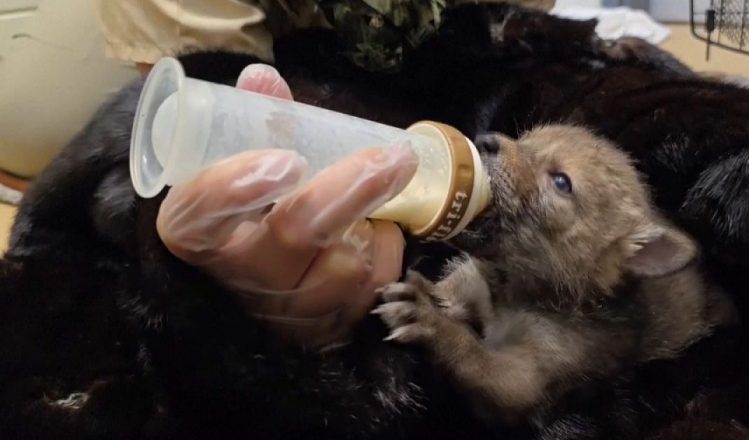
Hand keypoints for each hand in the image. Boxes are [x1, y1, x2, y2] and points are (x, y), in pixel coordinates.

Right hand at [156, 64, 418, 347]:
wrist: (272, 290)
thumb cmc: (258, 214)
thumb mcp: (247, 168)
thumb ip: (255, 123)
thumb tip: (263, 79)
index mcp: (199, 233)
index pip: (198, 215)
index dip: (235, 188)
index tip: (286, 161)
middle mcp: (239, 276)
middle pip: (292, 235)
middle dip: (348, 190)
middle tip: (393, 158)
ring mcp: (285, 311)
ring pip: (345, 264)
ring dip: (372, 225)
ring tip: (376, 198)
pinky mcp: (327, 331)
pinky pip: (375, 286)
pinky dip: (386, 251)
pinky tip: (379, 235)